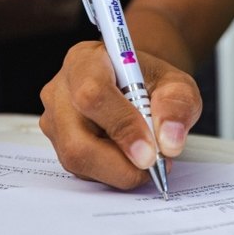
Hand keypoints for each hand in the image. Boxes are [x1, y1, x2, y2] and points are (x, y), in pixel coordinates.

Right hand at [39, 41, 201, 189]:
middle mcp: (61, 90)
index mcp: (86, 61)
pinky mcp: (59, 145)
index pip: (94, 94)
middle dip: (120, 163)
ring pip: (78, 160)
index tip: (150, 151)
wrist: (137, 86)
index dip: (123, 126)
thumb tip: (169, 141)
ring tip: (149, 159)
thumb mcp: (176, 83)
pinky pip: (83, 171)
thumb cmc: (151, 81)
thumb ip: (178, 104)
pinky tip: (131, 159)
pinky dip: (113, 173)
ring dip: (119, 170)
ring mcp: (55, 120)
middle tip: (154, 166)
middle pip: (76, 139)